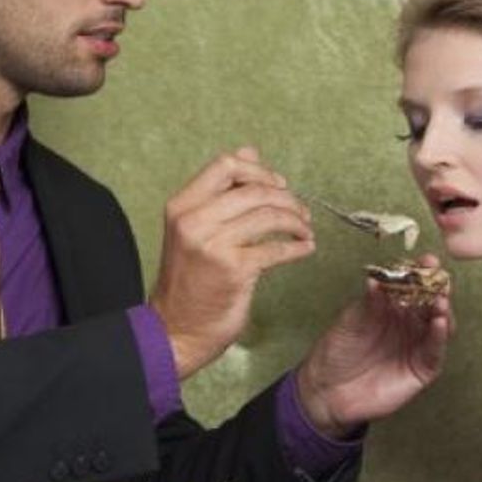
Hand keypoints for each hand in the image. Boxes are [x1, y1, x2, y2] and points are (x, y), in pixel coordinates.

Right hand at [150, 147, 314, 377]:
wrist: (175, 330)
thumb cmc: (190, 280)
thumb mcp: (197, 229)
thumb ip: (223, 191)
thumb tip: (250, 152)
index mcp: (182, 206)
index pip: (226, 166)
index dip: (259, 171)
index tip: (278, 185)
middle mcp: (194, 221)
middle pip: (254, 189)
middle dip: (287, 198)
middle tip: (302, 213)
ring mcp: (213, 245)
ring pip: (268, 216)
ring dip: (296, 221)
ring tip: (305, 231)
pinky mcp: (234, 270)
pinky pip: (276, 249)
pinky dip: (298, 247)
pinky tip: (305, 249)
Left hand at [295, 254, 452, 437]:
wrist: (327, 391)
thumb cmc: (337, 352)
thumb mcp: (350, 321)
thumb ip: (368, 303)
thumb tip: (377, 279)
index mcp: (393, 307)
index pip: (413, 285)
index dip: (422, 272)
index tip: (427, 260)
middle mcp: (409, 324)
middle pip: (432, 302)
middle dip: (439, 289)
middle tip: (440, 278)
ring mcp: (417, 345)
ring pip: (440, 325)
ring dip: (443, 311)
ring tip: (440, 301)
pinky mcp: (421, 369)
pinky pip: (435, 351)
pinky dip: (440, 337)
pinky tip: (440, 323)